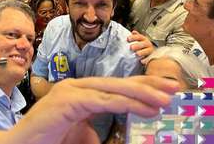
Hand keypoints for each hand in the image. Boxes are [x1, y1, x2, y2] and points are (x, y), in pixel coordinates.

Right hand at [20, 76, 178, 143]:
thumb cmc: (49, 138)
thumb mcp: (80, 131)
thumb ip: (96, 127)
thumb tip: (118, 134)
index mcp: (80, 92)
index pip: (114, 86)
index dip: (139, 85)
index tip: (162, 89)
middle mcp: (77, 86)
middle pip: (117, 83)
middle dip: (146, 84)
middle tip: (172, 87)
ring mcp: (71, 90)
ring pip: (112, 89)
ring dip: (141, 93)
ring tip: (164, 98)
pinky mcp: (66, 100)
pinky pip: (101, 101)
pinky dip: (124, 103)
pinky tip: (144, 107)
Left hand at [127, 30, 154, 63]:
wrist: (148, 53)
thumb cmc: (141, 46)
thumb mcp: (139, 40)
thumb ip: (136, 36)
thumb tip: (133, 32)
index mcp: (144, 39)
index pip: (139, 37)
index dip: (134, 37)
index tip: (128, 39)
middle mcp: (148, 44)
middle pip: (143, 44)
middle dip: (138, 45)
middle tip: (131, 47)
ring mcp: (150, 51)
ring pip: (147, 51)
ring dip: (142, 52)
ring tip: (137, 54)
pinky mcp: (151, 57)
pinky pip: (149, 59)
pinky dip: (146, 60)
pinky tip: (142, 61)